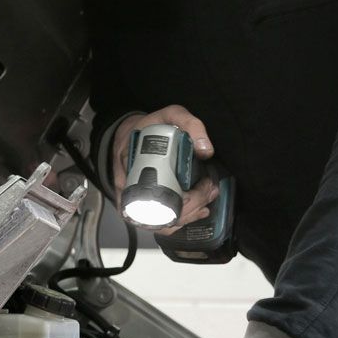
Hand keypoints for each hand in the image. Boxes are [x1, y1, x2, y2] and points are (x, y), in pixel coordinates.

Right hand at [111, 106, 217, 233]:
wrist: (127, 133)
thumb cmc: (149, 125)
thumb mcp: (171, 114)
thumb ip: (190, 125)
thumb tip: (206, 152)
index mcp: (132, 163)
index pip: (157, 193)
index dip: (187, 198)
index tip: (205, 185)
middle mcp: (127, 186)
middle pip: (161, 212)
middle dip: (192, 208)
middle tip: (210, 192)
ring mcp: (131, 199)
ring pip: (159, 222)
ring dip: (187, 217)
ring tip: (206, 203)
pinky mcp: (136, 206)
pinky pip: (155, 223)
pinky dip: (176, 223)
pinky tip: (194, 213)